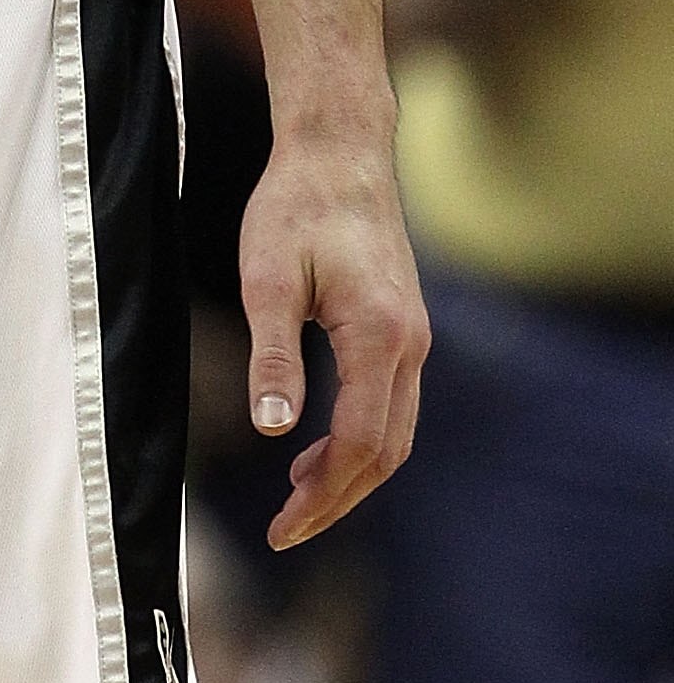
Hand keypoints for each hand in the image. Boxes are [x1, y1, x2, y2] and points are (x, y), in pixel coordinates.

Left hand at [239, 120, 427, 547]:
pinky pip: (392, 404)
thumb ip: (274, 354)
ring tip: (297, 495)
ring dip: (351, 472)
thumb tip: (274, 428)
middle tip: (286, 530)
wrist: (338, 152)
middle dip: (338, 498)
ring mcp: (414, 337)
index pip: (359, 442)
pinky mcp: (404, 328)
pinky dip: (361, 438)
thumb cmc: (295, 207)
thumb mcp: (268, 278)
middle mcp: (410, 344)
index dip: (322, 495)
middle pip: (386, 451)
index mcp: (379, 336)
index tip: (282, 528)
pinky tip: (317, 443)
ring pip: (395, 432)